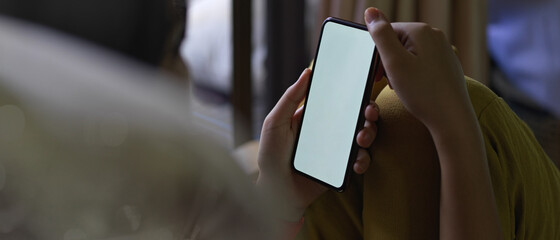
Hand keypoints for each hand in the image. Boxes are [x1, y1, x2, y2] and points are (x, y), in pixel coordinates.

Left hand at [256, 68, 378, 220]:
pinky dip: (363, 160)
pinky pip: (360, 161)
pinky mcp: (341, 168)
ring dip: (369, 134)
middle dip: (368, 112)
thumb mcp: (275, 123)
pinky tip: (356, 163)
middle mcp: (329, 131)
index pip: (338, 100)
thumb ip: (290, 98)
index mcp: (314, 117)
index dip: (353, 93)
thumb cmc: (271, 157)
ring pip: (363, 136)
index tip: (362, 88)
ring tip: (361, 139)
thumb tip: (307, 72)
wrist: (276, 193)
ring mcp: (337, 150)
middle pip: (357, 116)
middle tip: (368, 114)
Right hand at [364, 8, 472, 130]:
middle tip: (391, 83)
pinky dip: (413, 76)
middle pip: (398, 43)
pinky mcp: (447, 65)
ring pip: (409, 55)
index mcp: (421, 30)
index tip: (378, 75)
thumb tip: (370, 11)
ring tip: (404, 88)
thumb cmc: (422, 92)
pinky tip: (416, 90)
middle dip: (389, 63)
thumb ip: (380, 34)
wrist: (451, 118)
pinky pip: (421, 65)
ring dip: (400, 70)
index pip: (386, 33)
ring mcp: (443, 50)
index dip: (378, 55)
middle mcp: (435, 35)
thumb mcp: (394, 62)